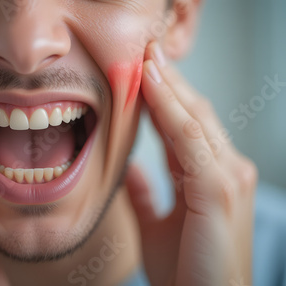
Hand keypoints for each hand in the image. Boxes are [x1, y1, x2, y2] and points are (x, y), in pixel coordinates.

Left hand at [126, 42, 256, 285]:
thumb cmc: (186, 269)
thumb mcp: (157, 224)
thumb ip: (147, 193)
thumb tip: (131, 169)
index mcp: (209, 176)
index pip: (185, 125)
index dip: (164, 97)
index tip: (142, 72)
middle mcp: (224, 169)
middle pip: (193, 114)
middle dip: (169, 81)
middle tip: (146, 51)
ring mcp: (226, 176)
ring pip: (193, 119)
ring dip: (169, 86)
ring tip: (148, 57)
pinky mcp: (218, 189)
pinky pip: (189, 138)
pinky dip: (171, 109)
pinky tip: (152, 87)